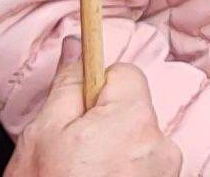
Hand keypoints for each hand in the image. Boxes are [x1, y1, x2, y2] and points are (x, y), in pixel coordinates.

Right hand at [9, 64, 177, 176]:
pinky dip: (121, 175)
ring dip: (112, 153)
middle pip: (132, 110)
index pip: (125, 73)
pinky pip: (142, 170)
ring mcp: (167, 173)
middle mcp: (160, 145)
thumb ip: (66, 86)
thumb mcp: (43, 135)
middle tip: (69, 151)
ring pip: (136, 143)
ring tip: (81, 176)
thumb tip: (76, 46)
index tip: (77, 106)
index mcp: (132, 120)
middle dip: (102, 123)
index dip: (95, 87)